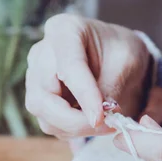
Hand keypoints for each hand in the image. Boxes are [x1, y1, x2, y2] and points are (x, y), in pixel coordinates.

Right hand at [25, 14, 149, 137]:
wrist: (114, 56)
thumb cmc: (119, 51)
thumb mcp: (125, 61)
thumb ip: (109, 88)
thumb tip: (95, 118)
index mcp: (64, 30)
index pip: (69, 67)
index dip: (84, 96)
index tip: (101, 117)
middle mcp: (41, 54)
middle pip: (45, 97)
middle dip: (75, 119)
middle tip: (106, 125)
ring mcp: (35, 78)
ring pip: (43, 114)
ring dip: (74, 127)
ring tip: (105, 124)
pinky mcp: (39, 99)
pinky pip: (49, 123)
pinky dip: (72, 130)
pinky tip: (92, 123)